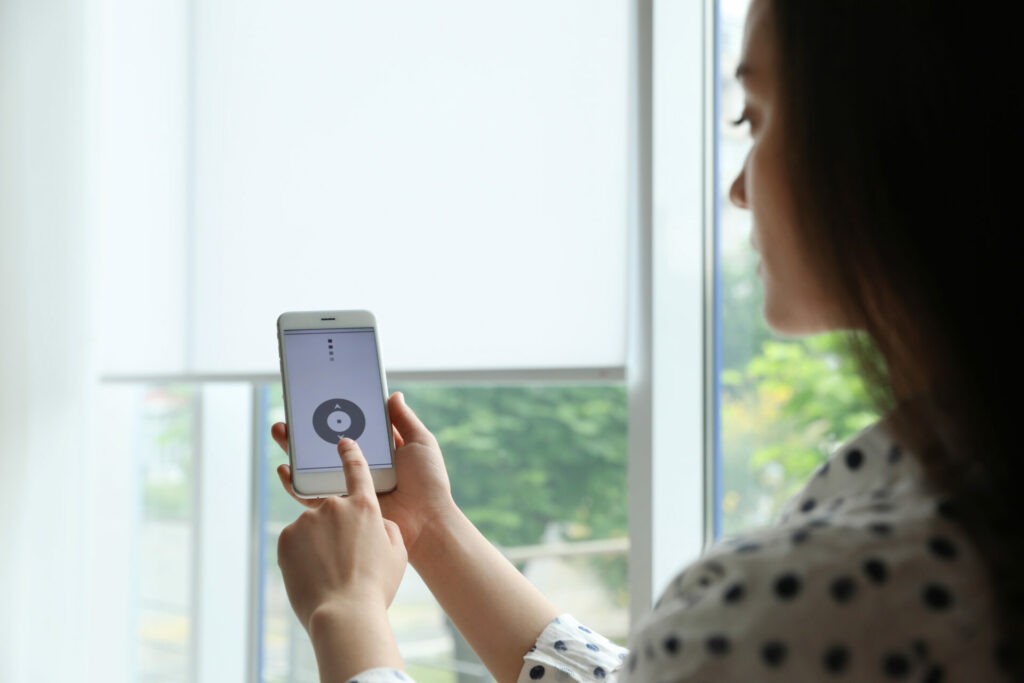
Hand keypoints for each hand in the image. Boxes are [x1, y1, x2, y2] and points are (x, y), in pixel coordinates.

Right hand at [272, 391, 457, 563]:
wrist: (427, 522)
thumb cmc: (429, 483)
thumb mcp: (420, 443)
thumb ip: (405, 420)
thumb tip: (393, 395)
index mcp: (378, 450)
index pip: (351, 427)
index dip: (334, 414)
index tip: (316, 397)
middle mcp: (360, 466)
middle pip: (326, 445)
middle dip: (306, 429)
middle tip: (290, 412)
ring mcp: (348, 486)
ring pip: (314, 466)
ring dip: (294, 450)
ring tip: (281, 431)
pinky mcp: (341, 507)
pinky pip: (312, 495)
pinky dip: (295, 484)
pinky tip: (285, 469)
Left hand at [276, 437, 406, 631]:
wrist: (344, 613)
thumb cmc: (375, 586)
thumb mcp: (397, 553)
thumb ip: (385, 527)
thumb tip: (374, 522)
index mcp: (365, 506)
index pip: (357, 469)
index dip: (350, 454)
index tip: (342, 444)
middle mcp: (334, 506)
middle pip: (333, 510)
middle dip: (336, 530)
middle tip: (343, 560)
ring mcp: (307, 520)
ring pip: (312, 529)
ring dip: (318, 546)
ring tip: (329, 575)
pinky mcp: (286, 537)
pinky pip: (295, 542)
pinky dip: (302, 555)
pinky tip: (313, 576)